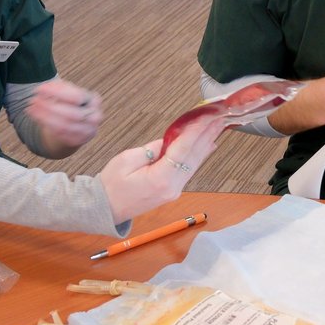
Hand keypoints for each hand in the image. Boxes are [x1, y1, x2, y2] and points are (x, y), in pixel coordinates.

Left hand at [26, 78, 102, 154]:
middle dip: (49, 107)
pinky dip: (47, 126)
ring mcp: (88, 131)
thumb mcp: (67, 93)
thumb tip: (44, 89)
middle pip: (71, 113)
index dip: (56, 92)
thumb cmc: (70, 105)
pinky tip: (37, 118)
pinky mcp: (79, 141)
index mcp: (94, 100)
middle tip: (33, 101)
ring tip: (31, 109)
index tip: (38, 89)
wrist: (75, 125)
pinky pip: (62, 135)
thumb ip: (58, 89)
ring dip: (45, 117)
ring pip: (65, 126)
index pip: (76, 97)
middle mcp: (95, 116)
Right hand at [100, 116, 226, 223]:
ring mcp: (174, 190)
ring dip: (207, 142)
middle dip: (207, 133)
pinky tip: (209, 144)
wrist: (105, 208)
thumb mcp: (126, 160)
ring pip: (195, 163)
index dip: (196, 130)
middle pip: (194, 156)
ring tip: (218, 126)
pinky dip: (199, 154)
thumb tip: (170, 140)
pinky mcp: (173, 190)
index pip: (183, 149)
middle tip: (219, 116)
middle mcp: (172, 187)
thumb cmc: (111, 184)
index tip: (207, 116)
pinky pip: (190, 169)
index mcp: (160, 179)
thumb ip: (152, 149)